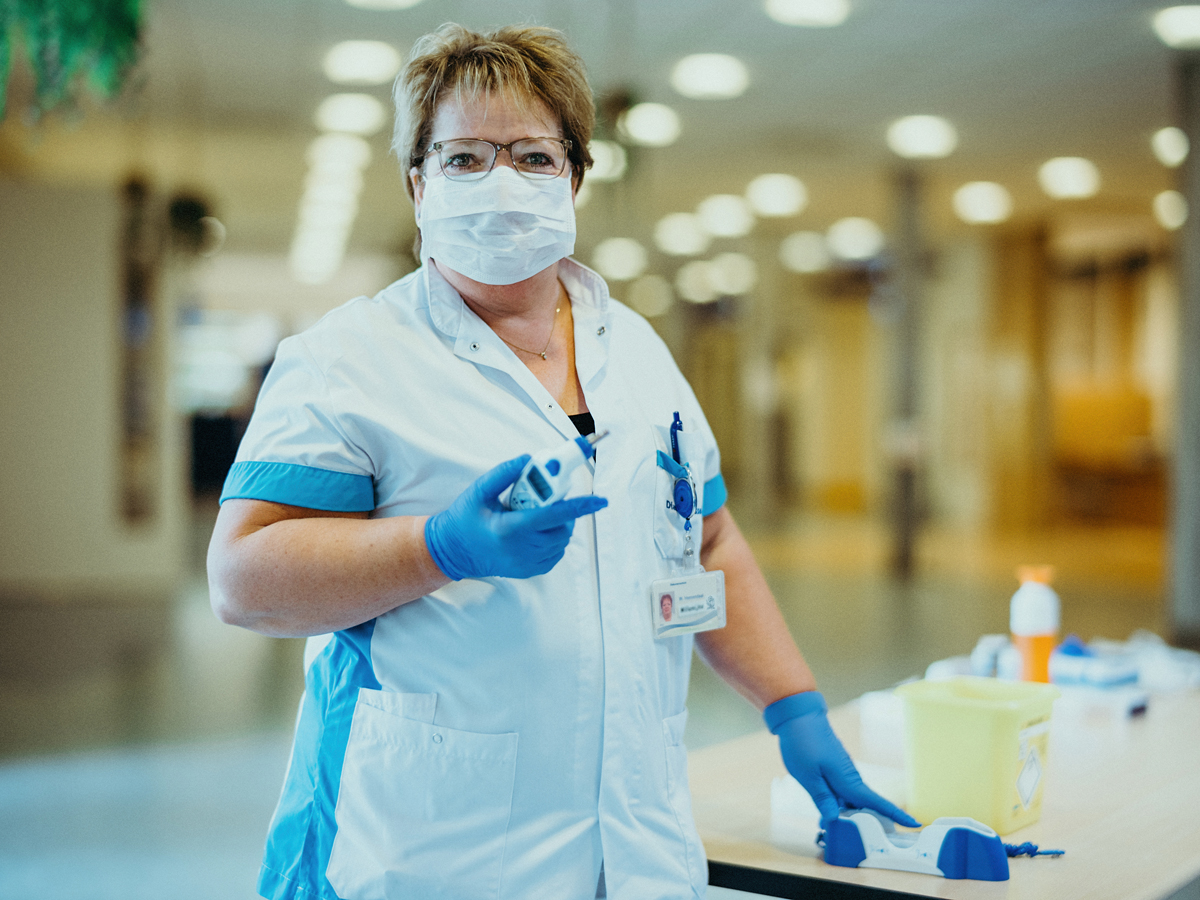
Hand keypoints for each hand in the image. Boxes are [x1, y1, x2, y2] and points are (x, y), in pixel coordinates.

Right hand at [425, 455, 607, 580]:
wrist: (453, 552)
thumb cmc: (465, 519)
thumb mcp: (479, 490)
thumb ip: (504, 473)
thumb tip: (529, 460)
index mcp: (509, 528)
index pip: (553, 516)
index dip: (579, 506)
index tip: (601, 500)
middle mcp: (521, 550)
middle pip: (561, 527)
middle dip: (564, 510)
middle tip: (551, 498)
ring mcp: (527, 564)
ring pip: (561, 541)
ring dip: (560, 524)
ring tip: (539, 513)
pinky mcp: (530, 571)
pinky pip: (555, 553)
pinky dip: (554, 539)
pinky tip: (536, 530)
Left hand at [766, 691, 920, 830]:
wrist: (798, 715)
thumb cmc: (803, 742)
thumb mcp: (807, 775)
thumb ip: (822, 797)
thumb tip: (835, 818)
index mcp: (847, 779)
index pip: (876, 801)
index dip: (895, 813)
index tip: (915, 822)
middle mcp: (849, 776)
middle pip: (864, 804)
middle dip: (865, 822)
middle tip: (858, 838)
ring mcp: (842, 771)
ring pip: (850, 798)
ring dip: (847, 814)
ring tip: (833, 829)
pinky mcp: (834, 768)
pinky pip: (841, 790)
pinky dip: (837, 802)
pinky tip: (827, 809)